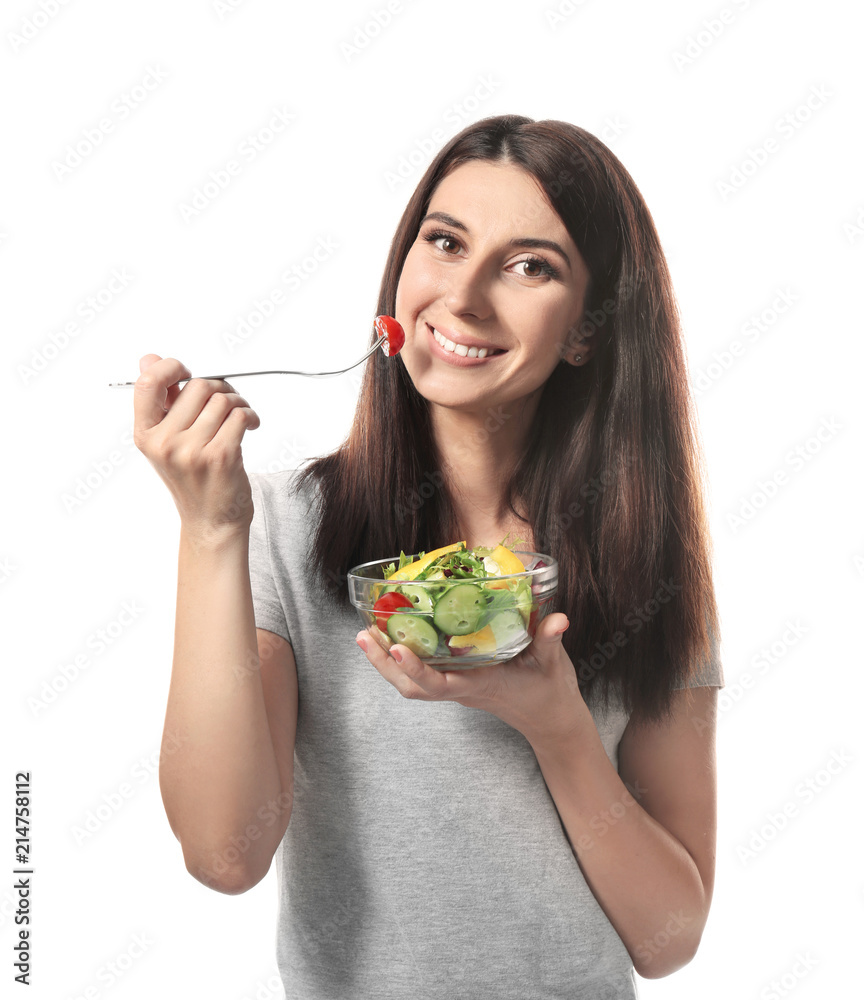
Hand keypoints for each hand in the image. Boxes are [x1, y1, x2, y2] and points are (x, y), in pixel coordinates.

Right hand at [132, 355, 260, 540]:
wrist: (211, 522)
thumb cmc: (193, 479)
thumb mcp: (167, 442)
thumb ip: (162, 401)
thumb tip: (150, 359)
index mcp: (146, 435)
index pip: (147, 383)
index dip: (170, 367)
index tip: (187, 371)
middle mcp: (165, 443)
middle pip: (198, 386)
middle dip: (219, 388)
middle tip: (227, 401)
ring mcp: (192, 451)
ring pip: (223, 400)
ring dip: (238, 403)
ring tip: (240, 417)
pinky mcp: (220, 456)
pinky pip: (240, 415)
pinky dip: (250, 415)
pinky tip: (250, 426)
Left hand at [356, 612, 590, 745]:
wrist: (550, 721)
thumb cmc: (549, 692)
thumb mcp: (552, 664)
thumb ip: (551, 640)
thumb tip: (558, 620)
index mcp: (480, 685)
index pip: (439, 684)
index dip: (415, 668)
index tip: (396, 647)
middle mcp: (462, 689)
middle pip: (412, 687)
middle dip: (384, 664)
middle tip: (363, 635)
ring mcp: (457, 687)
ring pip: (411, 685)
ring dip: (386, 663)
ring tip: (366, 635)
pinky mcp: (458, 682)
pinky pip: (422, 676)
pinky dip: (402, 659)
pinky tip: (393, 637)